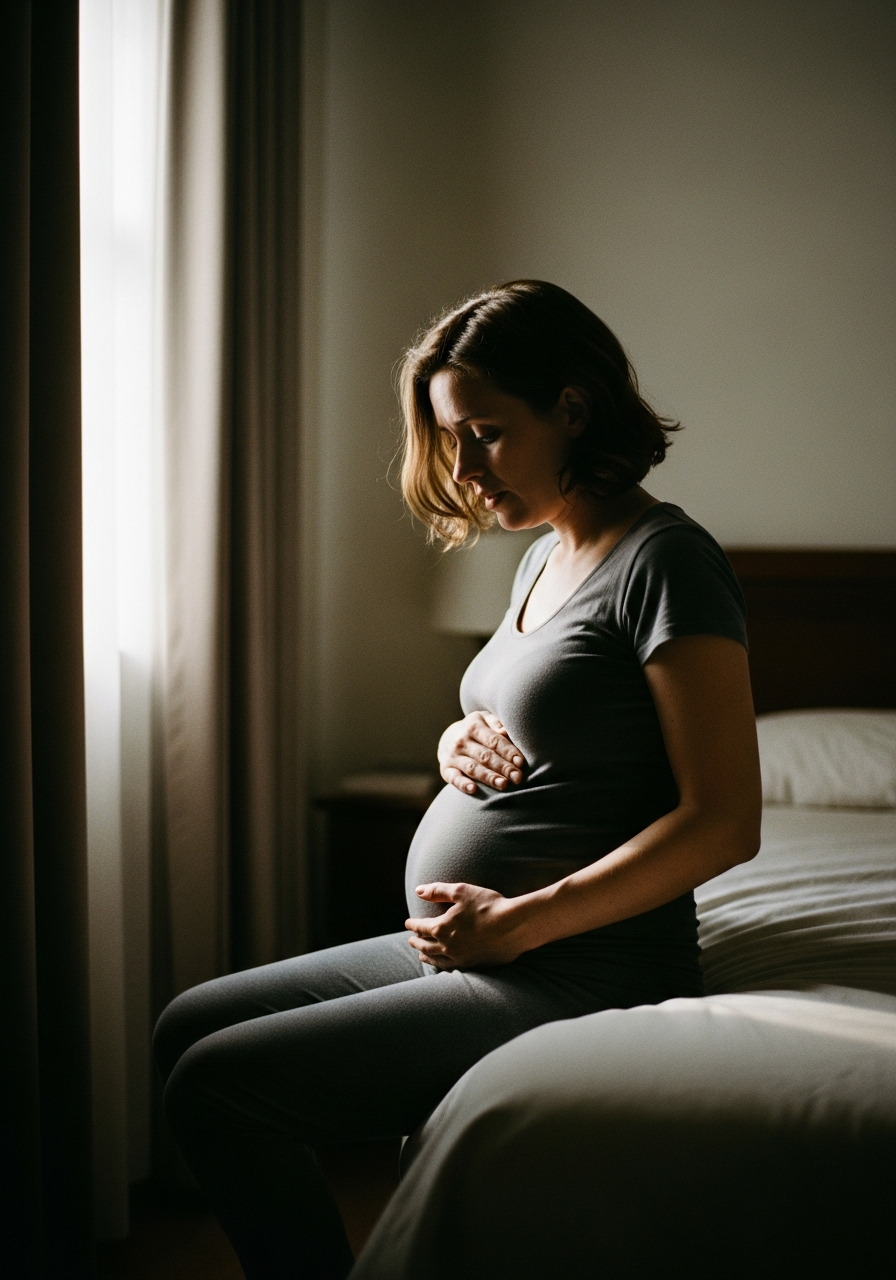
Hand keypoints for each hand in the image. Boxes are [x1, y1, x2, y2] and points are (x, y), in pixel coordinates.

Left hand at [406, 882, 528, 969]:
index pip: (420, 927)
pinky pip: (451, 967)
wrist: (514, 926)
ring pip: (436, 959)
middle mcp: (447, 946)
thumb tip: (418, 891)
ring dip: (426, 956)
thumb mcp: (461, 891)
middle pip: (425, 945)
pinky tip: (443, 964)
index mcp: (441, 928)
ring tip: (421, 955)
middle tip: (411, 940)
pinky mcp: (473, 965)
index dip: (412, 924)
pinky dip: (441, 965)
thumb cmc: (488, 905)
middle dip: (416, 941)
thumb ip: (438, 891)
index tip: (408, 923)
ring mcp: (460, 958)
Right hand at [437, 712, 524, 793]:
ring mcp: (452, 756)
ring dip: (488, 777)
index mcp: (473, 727)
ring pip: (473, 768)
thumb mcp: (484, 719)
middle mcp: (461, 741)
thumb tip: (506, 731)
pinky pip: (454, 778)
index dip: (508, 751)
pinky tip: (473, 789)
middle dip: (503, 767)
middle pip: (485, 756)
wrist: (448, 737)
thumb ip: (496, 723)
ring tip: (503, 784)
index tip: (521, 762)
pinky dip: (462, 784)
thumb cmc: (476, 730)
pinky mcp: (446, 770)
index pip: (493, 740)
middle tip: (517, 777)